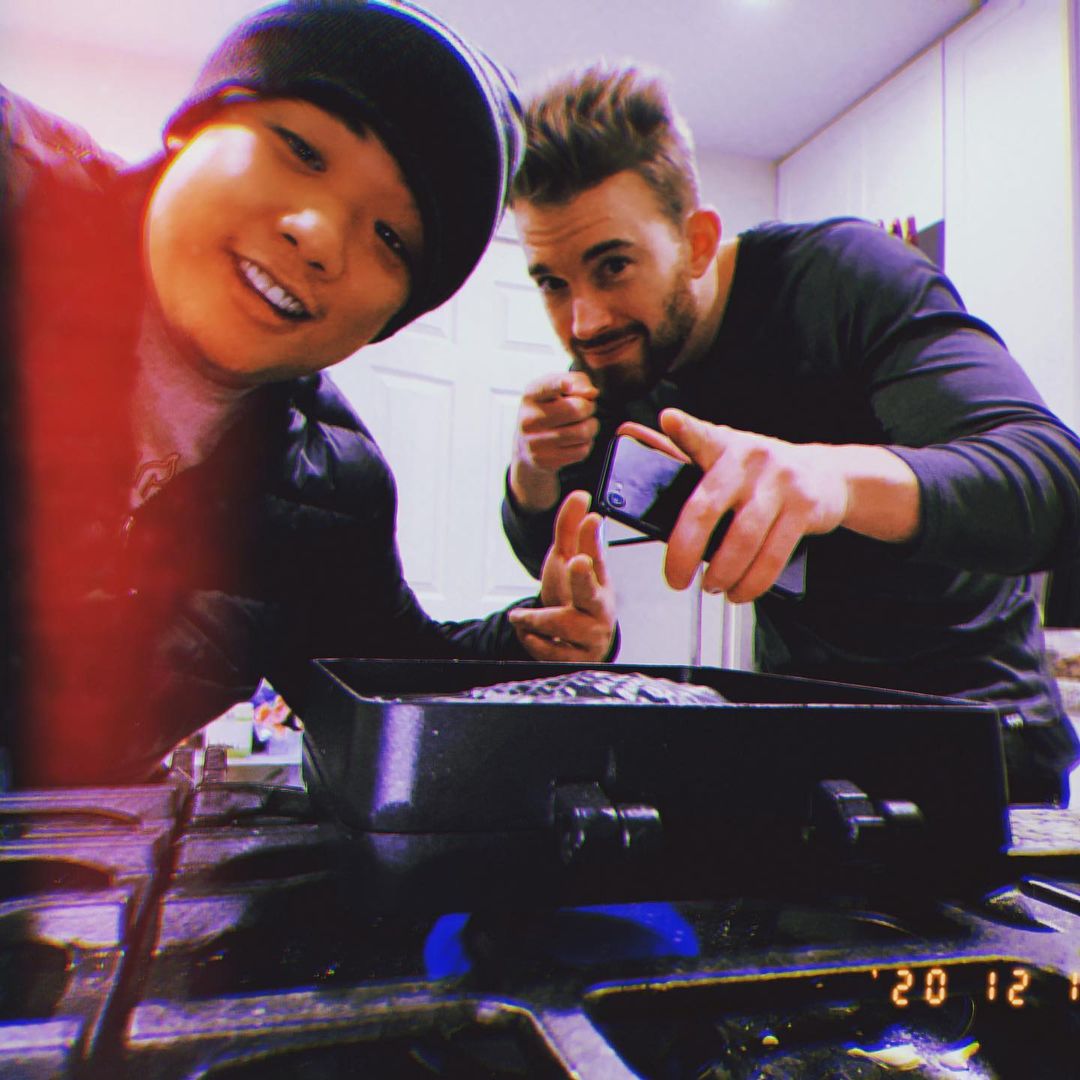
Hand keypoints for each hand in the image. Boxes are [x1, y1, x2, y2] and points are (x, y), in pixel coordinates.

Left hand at [509, 490, 615, 660]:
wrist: (573, 642)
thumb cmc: (573, 598)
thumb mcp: (568, 563)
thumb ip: (571, 529)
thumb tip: (579, 496)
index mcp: (599, 581)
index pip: (597, 556)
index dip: (593, 540)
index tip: (592, 520)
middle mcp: (599, 608)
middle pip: (592, 592)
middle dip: (583, 577)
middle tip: (576, 562)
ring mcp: (591, 636)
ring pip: (563, 625)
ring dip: (535, 619)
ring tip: (521, 617)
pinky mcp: (578, 660)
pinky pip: (551, 651)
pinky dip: (532, 641)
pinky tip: (530, 635)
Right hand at [510, 372, 598, 511]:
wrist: (526, 446)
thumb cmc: (547, 410)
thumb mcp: (555, 389)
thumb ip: (576, 381)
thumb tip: (591, 393)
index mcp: (530, 396)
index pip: (545, 388)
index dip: (559, 385)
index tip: (567, 385)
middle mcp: (529, 419)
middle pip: (576, 409)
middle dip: (590, 407)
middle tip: (587, 408)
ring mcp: (535, 443)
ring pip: (583, 432)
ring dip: (592, 426)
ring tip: (585, 424)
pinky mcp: (545, 461)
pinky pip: (581, 451)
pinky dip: (586, 444)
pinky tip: (577, 440)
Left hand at [619, 409, 916, 602]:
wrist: (827, 475)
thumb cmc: (762, 474)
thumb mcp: (726, 457)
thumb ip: (683, 453)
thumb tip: (628, 433)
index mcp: (725, 446)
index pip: (701, 437)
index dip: (685, 430)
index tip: (669, 420)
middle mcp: (753, 459)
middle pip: (709, 509)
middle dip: (685, 550)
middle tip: (675, 579)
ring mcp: (781, 483)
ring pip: (743, 540)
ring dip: (723, 573)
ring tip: (711, 587)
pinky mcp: (805, 508)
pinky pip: (773, 555)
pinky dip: (753, 582)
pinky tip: (740, 591)